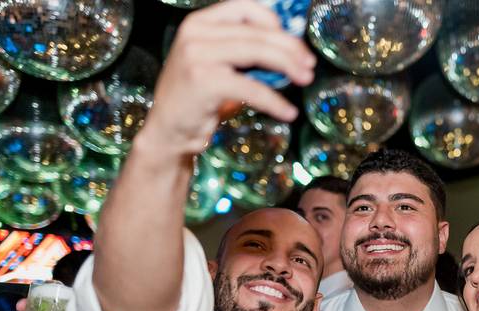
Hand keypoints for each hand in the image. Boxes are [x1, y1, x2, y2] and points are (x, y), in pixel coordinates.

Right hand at [139, 0, 315, 157]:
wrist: (168, 131)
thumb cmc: (198, 99)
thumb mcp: (218, 65)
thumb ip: (244, 51)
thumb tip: (291, 51)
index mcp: (200, 22)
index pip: (246, 8)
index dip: (275, 23)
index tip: (294, 45)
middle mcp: (196, 32)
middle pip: (257, 32)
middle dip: (290, 48)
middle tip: (309, 65)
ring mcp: (197, 55)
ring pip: (257, 52)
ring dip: (288, 66)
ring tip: (306, 79)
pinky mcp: (204, 81)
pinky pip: (251, 88)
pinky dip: (275, 101)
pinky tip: (287, 112)